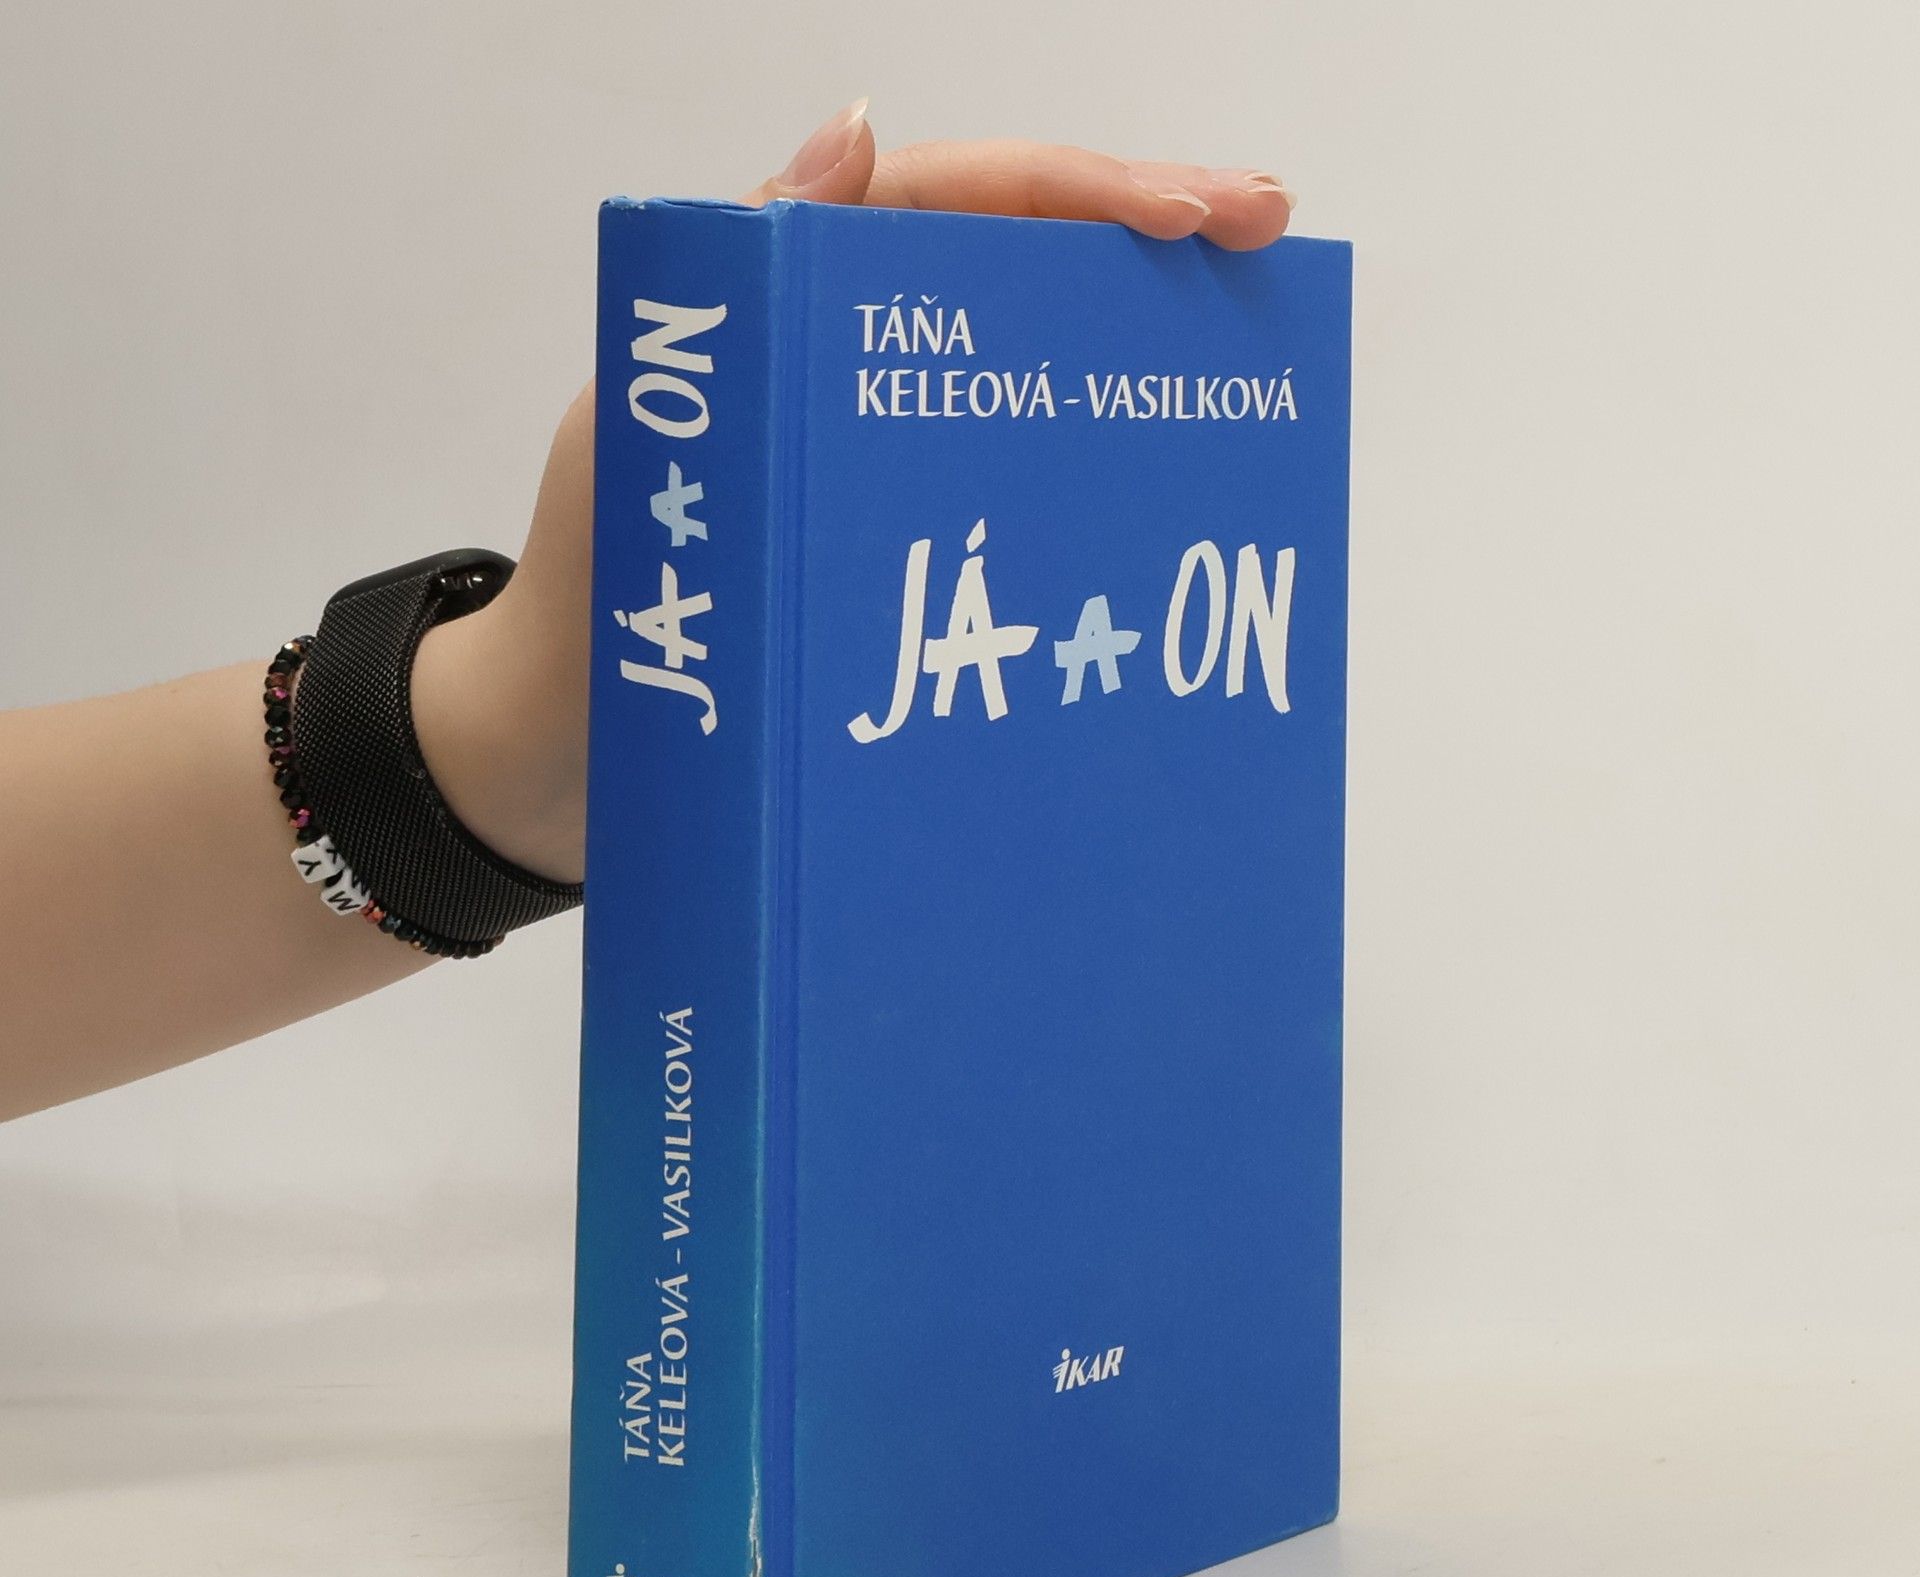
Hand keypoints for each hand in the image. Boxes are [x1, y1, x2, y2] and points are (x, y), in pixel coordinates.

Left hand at [413, 104, 1297, 886]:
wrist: (572, 753)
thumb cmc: (600, 584)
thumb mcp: (654, 409)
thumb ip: (746, 273)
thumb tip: (860, 124)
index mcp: (800, 301)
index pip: (968, 200)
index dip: (1090, 193)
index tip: (1200, 216)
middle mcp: (859, 366)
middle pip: (1025, 271)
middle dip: (1151, 243)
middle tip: (1271, 237)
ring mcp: (888, 461)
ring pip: (1034, 379)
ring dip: (1139, 356)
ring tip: (1247, 350)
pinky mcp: (900, 550)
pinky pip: (1011, 493)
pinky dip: (1090, 484)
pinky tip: (1165, 499)